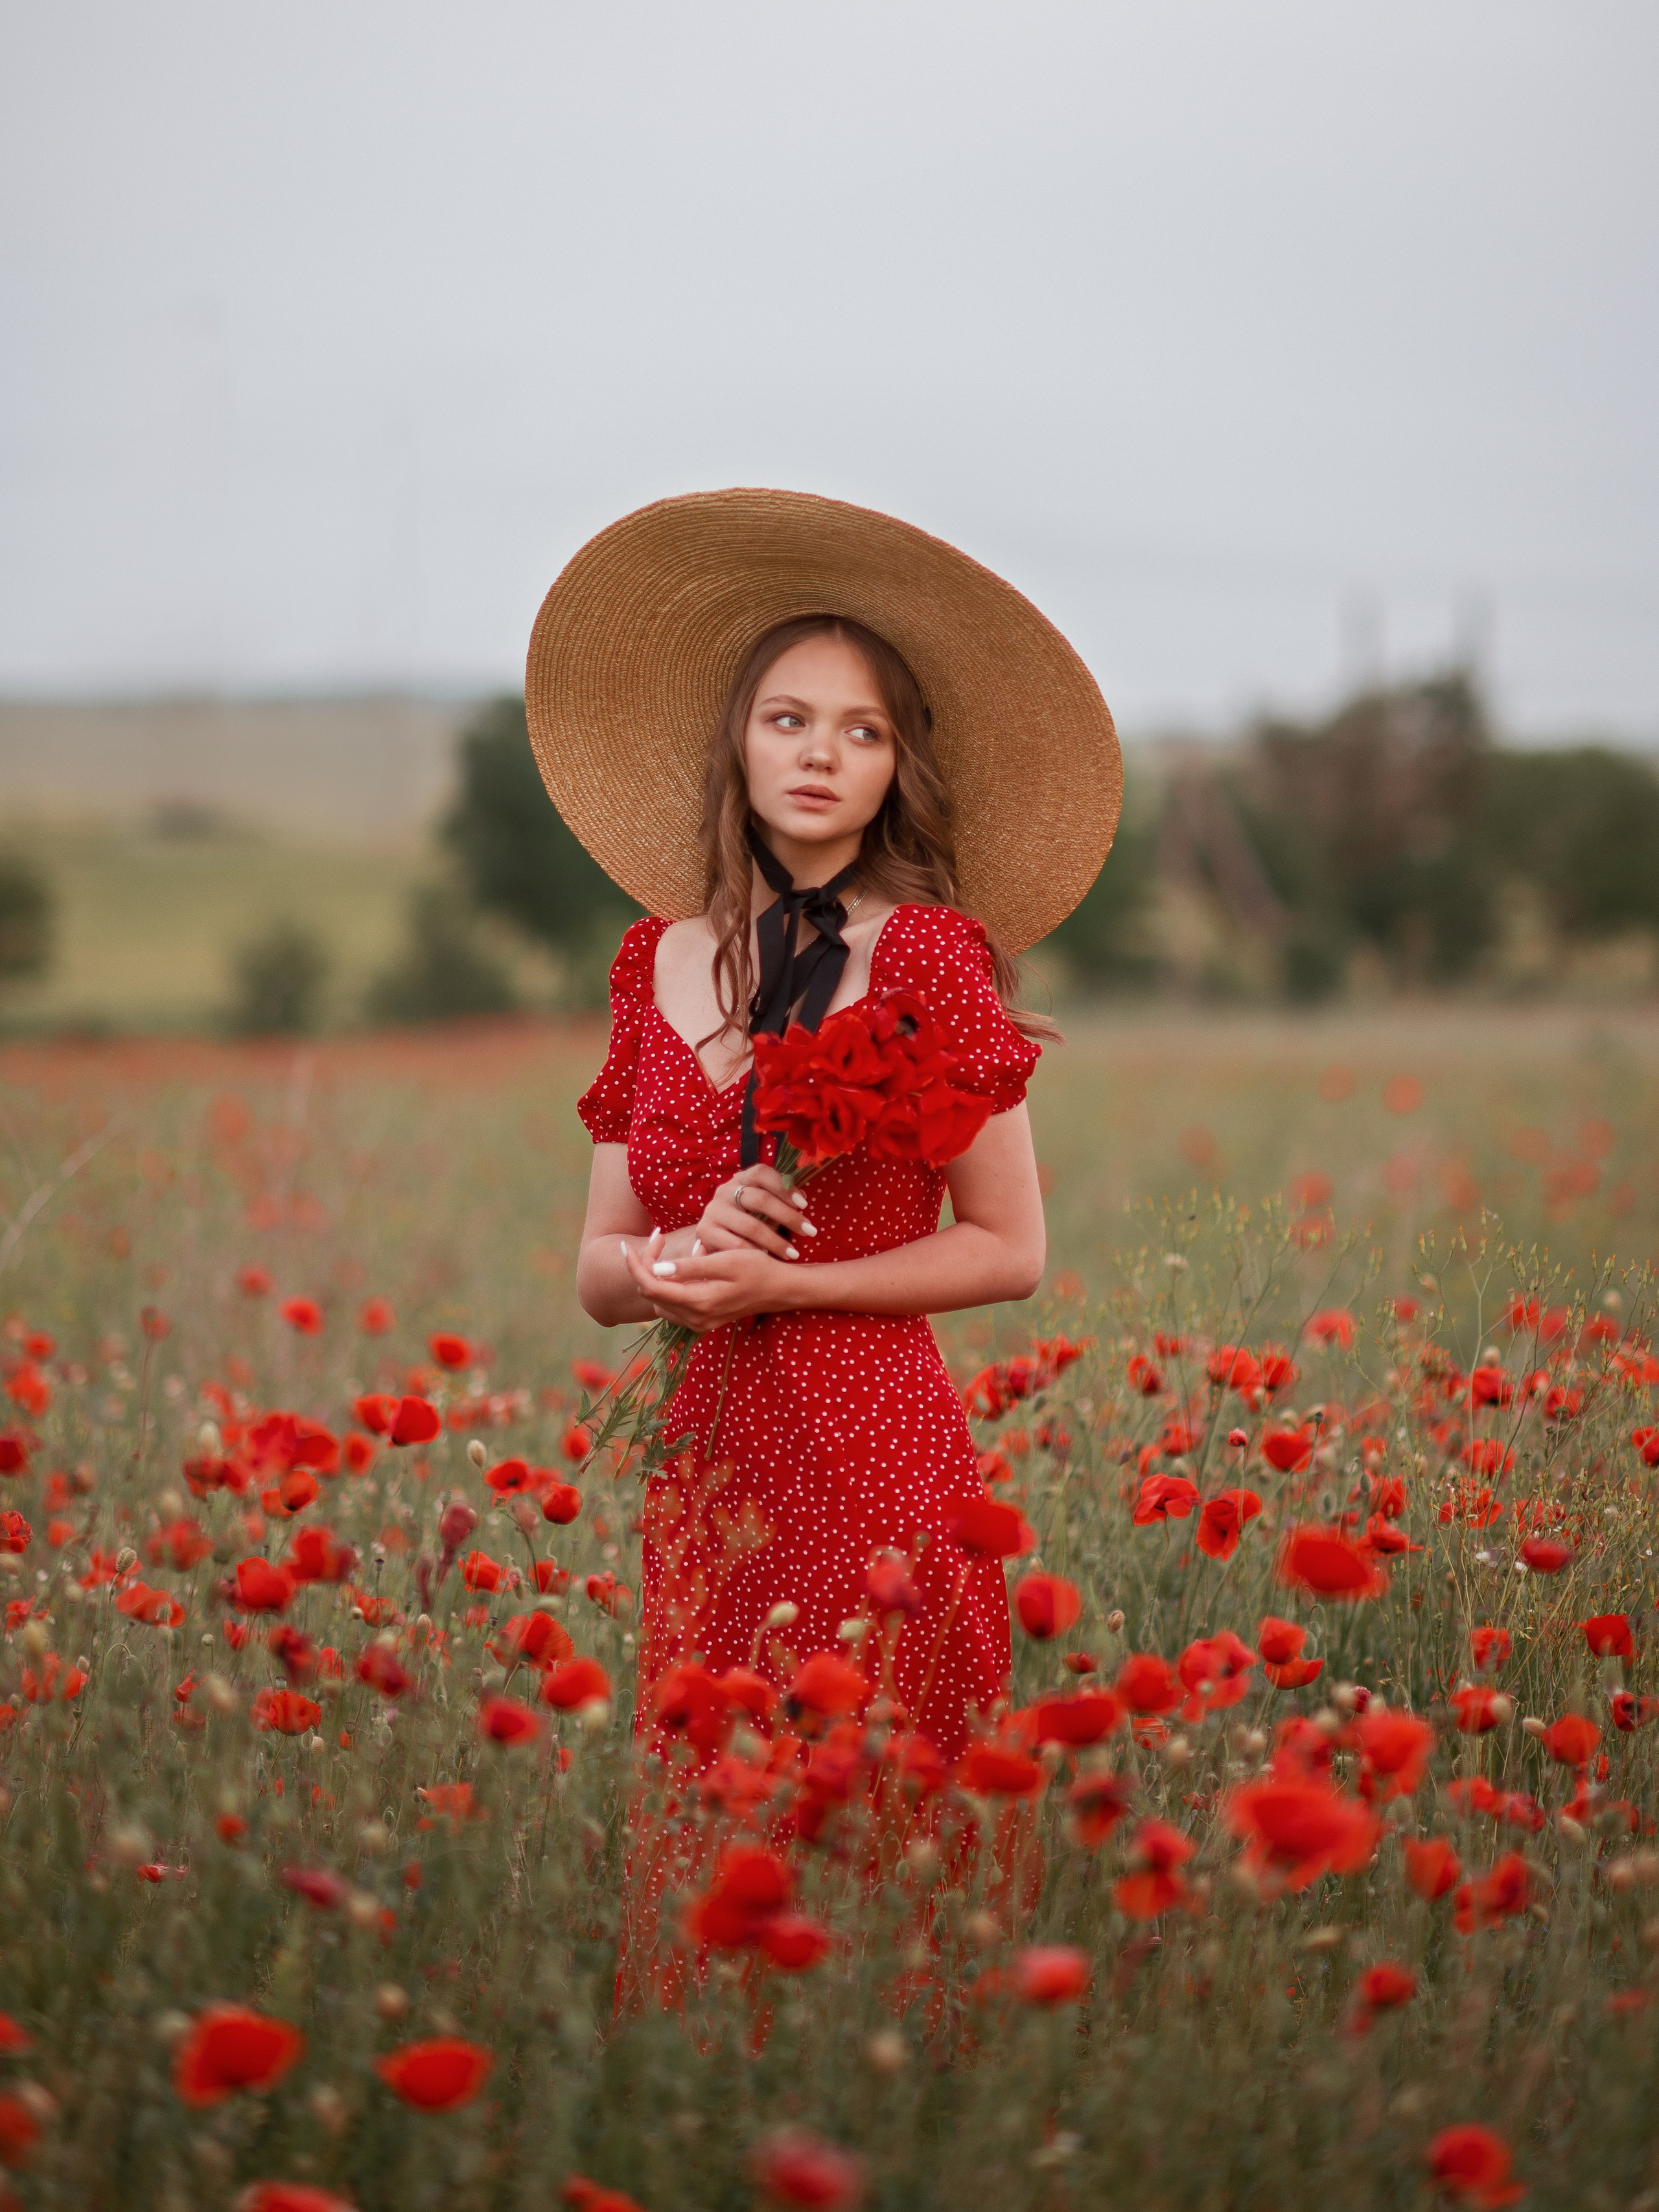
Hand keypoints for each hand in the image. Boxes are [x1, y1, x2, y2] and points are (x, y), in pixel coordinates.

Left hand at [619, 1238, 795, 1333]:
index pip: (650, 1286)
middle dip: (648, 1265)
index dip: (635, 1265)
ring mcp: (699, 1323)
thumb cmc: (757, 1269)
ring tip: (685, 1249)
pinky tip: (694, 1263)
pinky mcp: (703, 1320)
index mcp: (698, 1302)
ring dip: (661, 1274)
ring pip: (661, 1300)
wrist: (781, 1290)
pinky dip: (675, 1284)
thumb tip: (656, 1269)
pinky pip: (675, 1304)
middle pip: (651, 1293)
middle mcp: (694, 1318)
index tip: (629, 1244)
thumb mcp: (726, 1261)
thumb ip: (690, 1267)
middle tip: (660, 1236)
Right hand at [693, 1164, 815, 1262]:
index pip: (762, 1173)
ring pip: (750, 1226)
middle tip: (810, 1232)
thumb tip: (803, 1198)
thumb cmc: (748, 1218)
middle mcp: (725, 1191)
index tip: (805, 1205)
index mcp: (741, 1178)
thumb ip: (782, 1199)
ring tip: (793, 1253)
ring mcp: (713, 1211)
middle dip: (788, 1217)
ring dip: (775, 1242)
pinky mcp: (705, 1231)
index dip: (784, 1187)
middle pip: (760, 1200)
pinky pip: (735, 1245)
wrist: (713, 1236)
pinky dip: (754, 1253)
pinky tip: (768, 1260)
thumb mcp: (764, 1206)